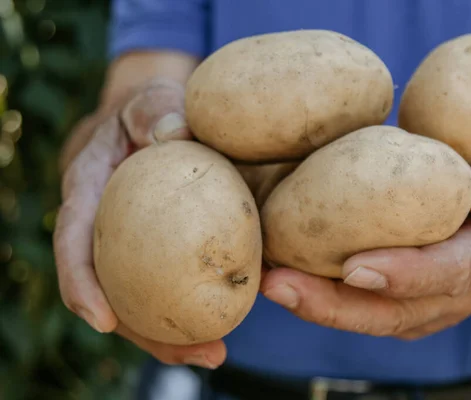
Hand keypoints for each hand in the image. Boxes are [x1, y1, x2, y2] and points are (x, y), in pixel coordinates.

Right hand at [53, 79, 225, 367]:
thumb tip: (174, 134)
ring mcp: (136, 245)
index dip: (81, 282)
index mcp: (90, 191)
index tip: (103, 320)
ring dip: (174, 333)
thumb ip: (157, 111)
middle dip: (144, 331)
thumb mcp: (151, 100)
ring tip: (215, 354)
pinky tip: (230, 319)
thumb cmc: (151, 109)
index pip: (74, 240)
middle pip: (114, 290)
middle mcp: (108, 228)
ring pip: (145, 297)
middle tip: (194, 354)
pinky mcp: (165, 250)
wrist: (159, 118)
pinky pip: (174, 281)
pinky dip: (195, 305)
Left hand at [261, 139, 470, 338]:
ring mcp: (422, 300)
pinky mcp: (396, 293)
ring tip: (267, 281)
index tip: (355, 267)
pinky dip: (317, 294)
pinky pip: (356, 302)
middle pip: (393, 311)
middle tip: (279, 284)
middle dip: (334, 305)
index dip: (404, 274)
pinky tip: (279, 273)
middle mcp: (452, 292)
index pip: (447, 272)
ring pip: (367, 315)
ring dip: (315, 305)